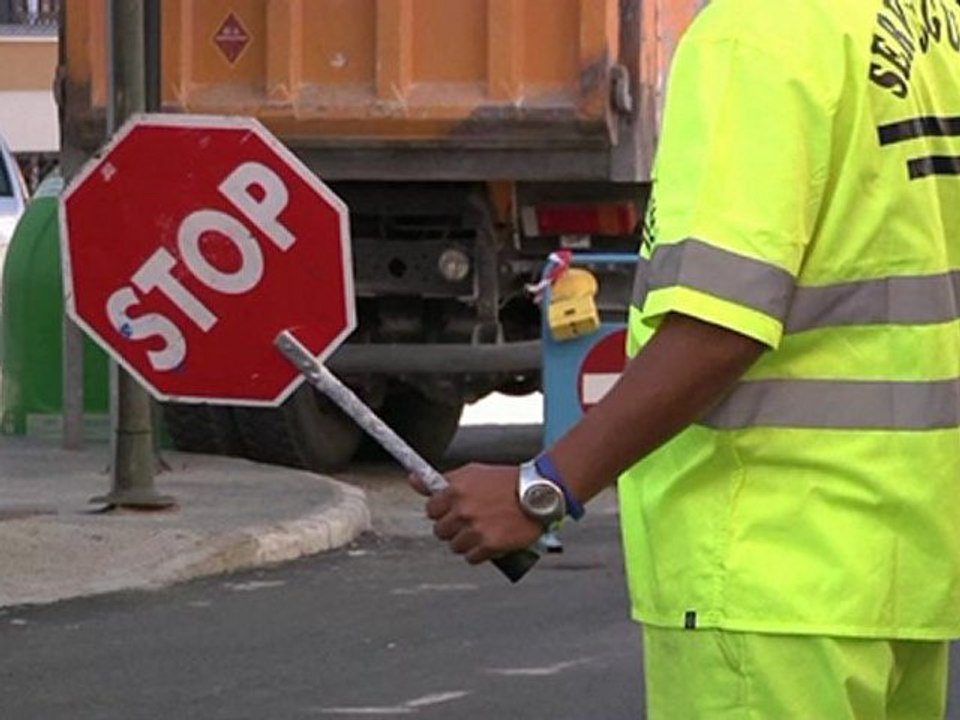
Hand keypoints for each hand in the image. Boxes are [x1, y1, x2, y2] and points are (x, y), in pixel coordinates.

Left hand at [422, 463, 543, 564]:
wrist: (540, 492)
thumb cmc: (505, 481)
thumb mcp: (473, 473)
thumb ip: (443, 480)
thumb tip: (412, 480)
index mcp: (456, 489)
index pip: (430, 509)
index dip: (441, 511)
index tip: (452, 511)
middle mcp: (463, 509)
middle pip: (440, 531)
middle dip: (453, 528)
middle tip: (470, 521)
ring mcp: (476, 528)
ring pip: (454, 546)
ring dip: (466, 542)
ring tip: (482, 530)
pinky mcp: (490, 545)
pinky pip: (471, 558)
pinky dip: (479, 553)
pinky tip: (490, 541)